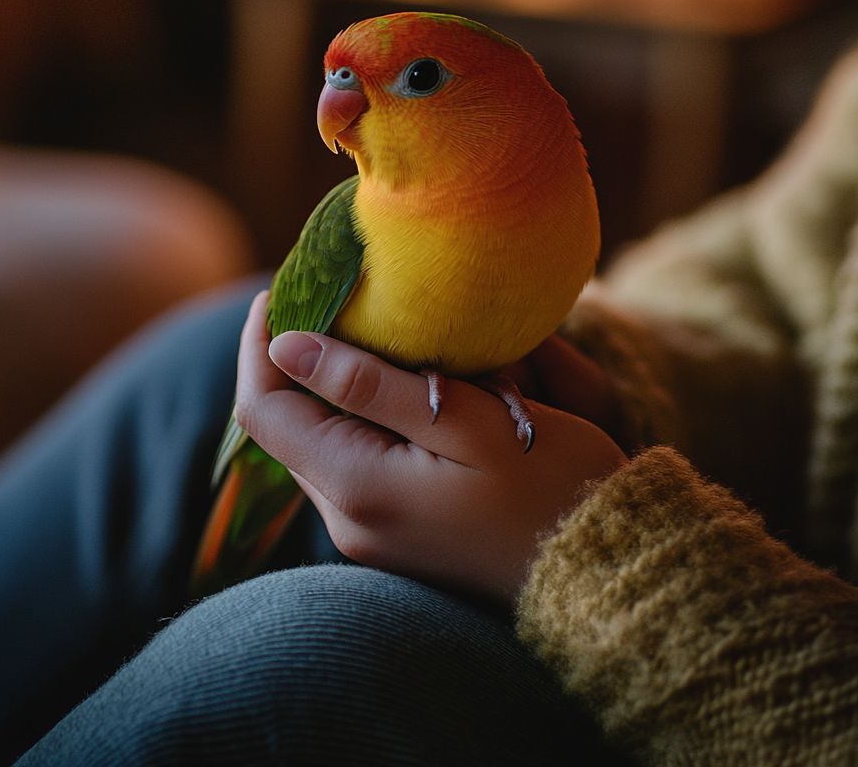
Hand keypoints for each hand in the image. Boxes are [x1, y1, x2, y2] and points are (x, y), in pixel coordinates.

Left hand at [234, 292, 627, 603]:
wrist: (597, 567)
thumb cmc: (548, 484)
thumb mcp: (466, 420)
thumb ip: (370, 384)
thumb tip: (286, 346)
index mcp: (357, 486)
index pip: (264, 410)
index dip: (260, 346)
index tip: (279, 290)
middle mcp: (347, 520)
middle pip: (283, 429)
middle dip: (289, 362)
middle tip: (321, 299)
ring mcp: (368, 534)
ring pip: (316, 445)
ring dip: (324, 390)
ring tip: (361, 333)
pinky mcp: (393, 536)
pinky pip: (349, 465)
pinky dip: (354, 419)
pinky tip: (391, 386)